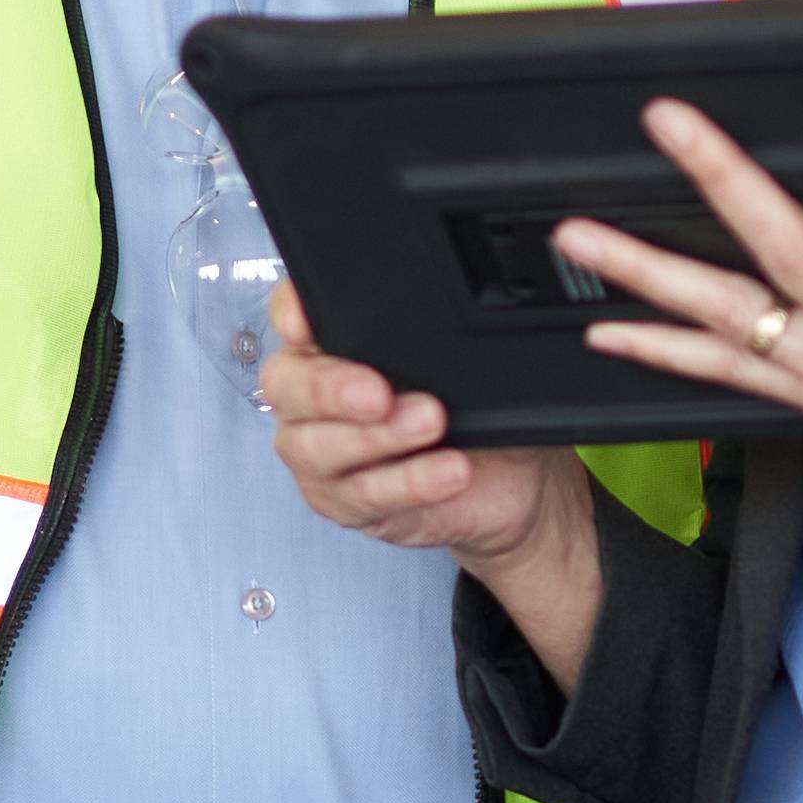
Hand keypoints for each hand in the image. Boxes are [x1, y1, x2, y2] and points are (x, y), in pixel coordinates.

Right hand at [264, 282, 606, 690]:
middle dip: (338, 388)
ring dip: (375, 439)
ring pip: (318, 449)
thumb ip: (434, 333)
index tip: (314, 312)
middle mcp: (312, 401)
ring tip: (431, 422)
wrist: (513, 481)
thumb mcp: (465, 360)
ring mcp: (321, 458)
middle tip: (384, 386)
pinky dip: (406, 485)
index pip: (289, 317)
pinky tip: (445, 470)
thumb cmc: (485, 410)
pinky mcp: (347, 508)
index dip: (293, 313)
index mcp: (332, 344)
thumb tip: (451, 293)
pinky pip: (364, 500)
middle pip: (291, 388)